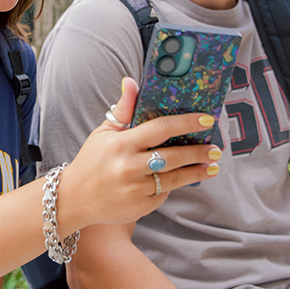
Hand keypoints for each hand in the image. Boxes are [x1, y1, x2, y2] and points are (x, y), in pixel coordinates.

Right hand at [60, 77, 220, 229]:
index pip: (160, 128)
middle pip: (174, 156)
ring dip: (196, 172)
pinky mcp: (140, 207)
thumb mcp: (103, 133)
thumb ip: (122, 110)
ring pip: (174, 178)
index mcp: (121, 144)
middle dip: (198, 152)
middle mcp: (129, 166)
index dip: (186, 123)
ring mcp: (135, 189)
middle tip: (215, 149)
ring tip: (211, 167)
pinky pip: (163, 194)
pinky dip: (171, 186)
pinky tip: (180, 180)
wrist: (74, 199)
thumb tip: (132, 81)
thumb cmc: (91, 162)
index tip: (205, 120)